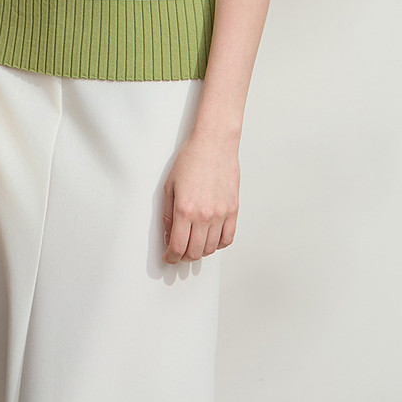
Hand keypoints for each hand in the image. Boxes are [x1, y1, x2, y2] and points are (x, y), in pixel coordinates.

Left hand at [161, 128, 239, 262]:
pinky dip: (218, 244)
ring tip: (193, 245)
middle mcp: (204, 215)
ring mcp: (221, 214)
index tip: (168, 257)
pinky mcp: (233, 210)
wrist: (214, 143)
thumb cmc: (191, 159)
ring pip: (211, 248)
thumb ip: (168, 214)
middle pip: (194, 251)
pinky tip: (211, 239)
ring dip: (200, 251)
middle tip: (178, 253)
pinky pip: (228, 238)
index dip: (171, 257)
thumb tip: (169, 236)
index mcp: (185, 209)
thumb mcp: (170, 186)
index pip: (178, 246)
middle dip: (183, 256)